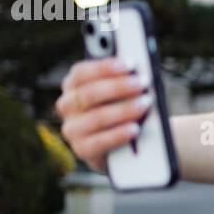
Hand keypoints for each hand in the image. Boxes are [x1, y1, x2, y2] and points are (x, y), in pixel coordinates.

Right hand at [55, 57, 151, 172]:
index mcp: (73, 85)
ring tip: (145, 104)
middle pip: (88, 93)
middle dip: (118, 87)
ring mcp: (73, 129)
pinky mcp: (82, 150)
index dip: (105, 67)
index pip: (81, 72)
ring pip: (96, 117)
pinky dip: (119, 134)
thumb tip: (137, 70)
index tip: (130, 64)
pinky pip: (99, 142)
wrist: (125, 146)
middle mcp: (68, 106)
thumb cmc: (123, 108)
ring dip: (123, 110)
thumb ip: (123, 78)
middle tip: (142, 83)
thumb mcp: (122, 91)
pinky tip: (135, 129)